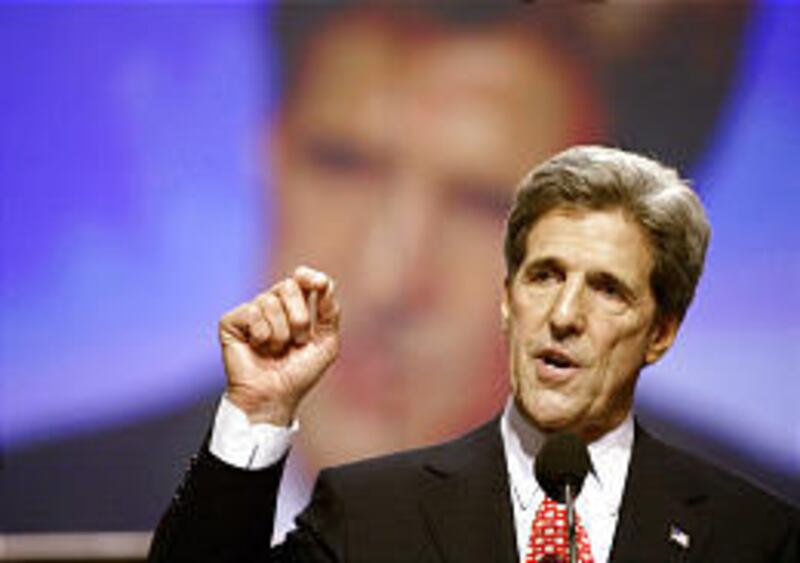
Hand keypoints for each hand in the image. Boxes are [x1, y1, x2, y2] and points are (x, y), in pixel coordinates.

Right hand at [218, 266, 339, 425]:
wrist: (275, 396)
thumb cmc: (299, 373)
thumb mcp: (326, 343)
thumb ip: (329, 312)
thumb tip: (324, 282)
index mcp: (294, 306)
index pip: (302, 279)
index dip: (310, 277)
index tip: (320, 283)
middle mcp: (272, 305)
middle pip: (289, 286)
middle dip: (299, 317)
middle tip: (297, 342)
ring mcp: (251, 312)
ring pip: (270, 301)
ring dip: (280, 333)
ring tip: (276, 351)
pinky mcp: (231, 321)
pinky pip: (252, 312)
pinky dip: (261, 334)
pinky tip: (257, 348)